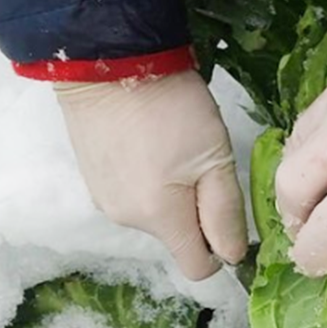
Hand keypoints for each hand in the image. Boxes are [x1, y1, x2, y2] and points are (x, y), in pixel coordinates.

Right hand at [55, 71, 247, 279]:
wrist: (109, 59)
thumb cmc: (171, 108)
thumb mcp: (214, 159)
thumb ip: (225, 214)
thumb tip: (232, 257)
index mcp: (160, 220)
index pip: (198, 268)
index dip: (221, 250)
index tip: (228, 215)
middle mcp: (127, 220)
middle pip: (177, 238)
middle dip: (197, 213)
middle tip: (202, 164)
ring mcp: (105, 199)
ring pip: (156, 215)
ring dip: (172, 194)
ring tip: (173, 147)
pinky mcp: (93, 178)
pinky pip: (134, 194)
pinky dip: (148, 179)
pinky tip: (150, 143)